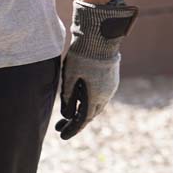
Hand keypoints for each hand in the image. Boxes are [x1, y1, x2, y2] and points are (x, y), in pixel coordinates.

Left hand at [55, 0, 137, 139]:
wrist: (101, 35)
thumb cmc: (82, 56)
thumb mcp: (70, 77)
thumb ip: (68, 98)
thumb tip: (67, 115)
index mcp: (96, 97)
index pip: (83, 120)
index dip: (72, 129)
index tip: (62, 136)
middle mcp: (106, 94)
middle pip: (90, 114)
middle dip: (75, 122)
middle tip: (61, 127)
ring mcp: (111, 85)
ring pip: (96, 104)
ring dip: (83, 110)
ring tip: (69, 114)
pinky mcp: (112, 77)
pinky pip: (101, 95)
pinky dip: (89, 100)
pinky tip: (81, 97)